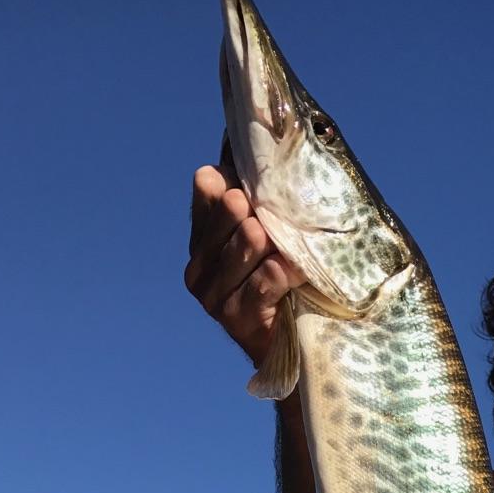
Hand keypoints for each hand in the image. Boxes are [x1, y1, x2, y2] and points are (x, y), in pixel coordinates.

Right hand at [183, 146, 303, 364]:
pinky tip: (292, 268)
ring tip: (279, 238)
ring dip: (267, 240)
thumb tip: (259, 144)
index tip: (246, 178)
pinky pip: (262, 284)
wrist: (289, 348)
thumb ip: (260, 201)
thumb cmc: (283, 284)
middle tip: (260, 207)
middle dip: (248, 210)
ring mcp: (215, 297)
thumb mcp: (269, 238)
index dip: (226, 180)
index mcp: (203, 239)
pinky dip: (281, 272)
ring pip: (243, 248)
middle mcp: (201, 267)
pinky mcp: (237, 320)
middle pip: (225, 216)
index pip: (206, 191)